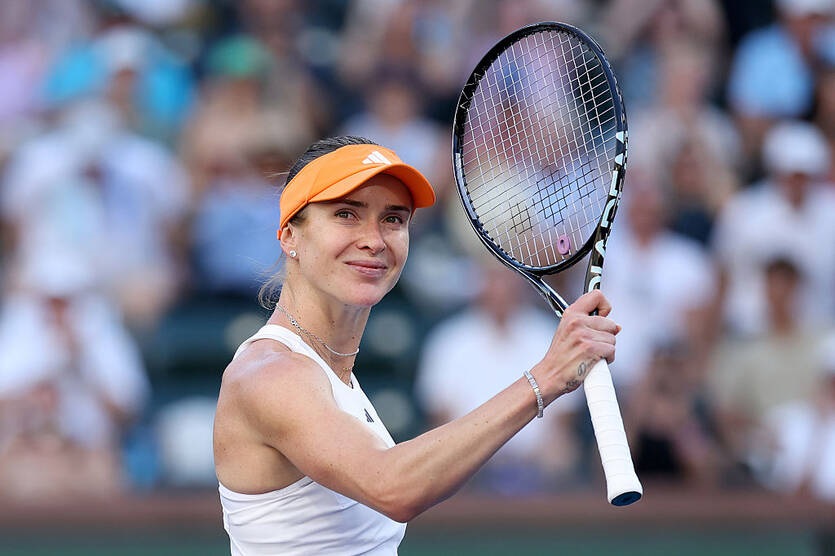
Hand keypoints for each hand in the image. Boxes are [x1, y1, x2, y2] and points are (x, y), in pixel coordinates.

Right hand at [532, 290, 619, 405]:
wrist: (549, 375)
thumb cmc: (561, 356)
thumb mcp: (569, 332)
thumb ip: (590, 324)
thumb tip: (618, 326)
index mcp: (571, 313)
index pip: (597, 295)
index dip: (604, 307)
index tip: (602, 317)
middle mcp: (576, 321)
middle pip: (610, 323)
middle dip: (606, 336)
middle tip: (592, 345)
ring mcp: (583, 335)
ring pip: (612, 339)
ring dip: (606, 349)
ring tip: (590, 355)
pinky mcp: (590, 348)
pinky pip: (612, 350)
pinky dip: (607, 359)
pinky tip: (594, 362)